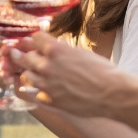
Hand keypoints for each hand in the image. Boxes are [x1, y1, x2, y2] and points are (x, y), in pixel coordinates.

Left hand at [8, 33, 126, 116]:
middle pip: (25, 56)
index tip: (35, 42)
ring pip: (26, 75)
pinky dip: (35, 90)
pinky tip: (40, 88)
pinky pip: (32, 93)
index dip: (35, 40)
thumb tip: (51, 48)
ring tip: (37, 73)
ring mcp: (45, 85)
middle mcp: (46, 66)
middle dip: (26, 55)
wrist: (113, 94)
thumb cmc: (103, 71)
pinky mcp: (49, 100)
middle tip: (24, 55)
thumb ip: (62, 50)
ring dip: (31, 72)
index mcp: (55, 49)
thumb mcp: (80, 52)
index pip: (34, 38)